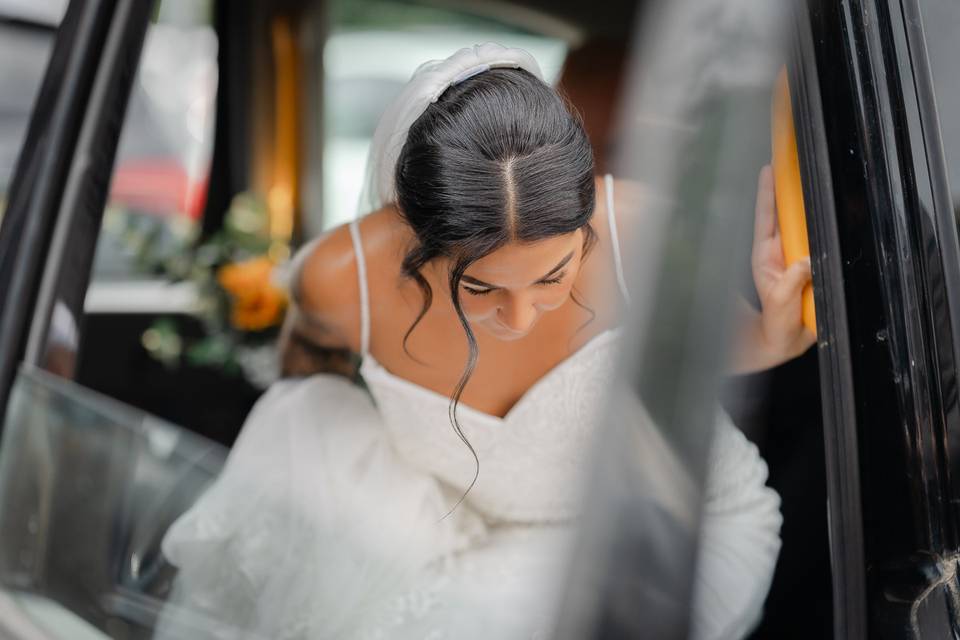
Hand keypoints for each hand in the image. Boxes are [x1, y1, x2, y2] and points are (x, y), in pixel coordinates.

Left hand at [733, 165, 815, 373]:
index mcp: (764, 256)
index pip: (765, 218)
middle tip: (788, 160)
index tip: (768, 168)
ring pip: (798, 224)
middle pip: (781, 213)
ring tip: (808, 180)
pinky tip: (825, 212)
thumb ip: (793, 281)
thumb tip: (806, 260)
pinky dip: (819, 226)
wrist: (784, 342)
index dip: (767, 193)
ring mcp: (791, 257)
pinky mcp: (806, 265)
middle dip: (784, 187)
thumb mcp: (782, 302)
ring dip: (803, 204)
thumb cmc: (776, 324)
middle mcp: (777, 252)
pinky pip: (815, 241)